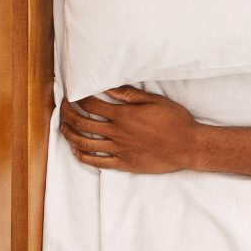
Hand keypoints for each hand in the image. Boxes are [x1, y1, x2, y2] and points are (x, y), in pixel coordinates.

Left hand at [58, 86, 199, 173]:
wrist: (187, 146)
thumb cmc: (174, 120)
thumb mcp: (155, 101)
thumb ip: (130, 94)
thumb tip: (110, 87)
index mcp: (124, 115)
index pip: (91, 105)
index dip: (78, 98)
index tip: (72, 94)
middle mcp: (117, 133)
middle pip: (83, 124)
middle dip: (68, 115)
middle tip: (63, 109)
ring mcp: (118, 150)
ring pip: (85, 143)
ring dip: (70, 135)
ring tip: (64, 128)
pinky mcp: (123, 163)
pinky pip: (97, 162)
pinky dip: (83, 156)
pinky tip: (76, 151)